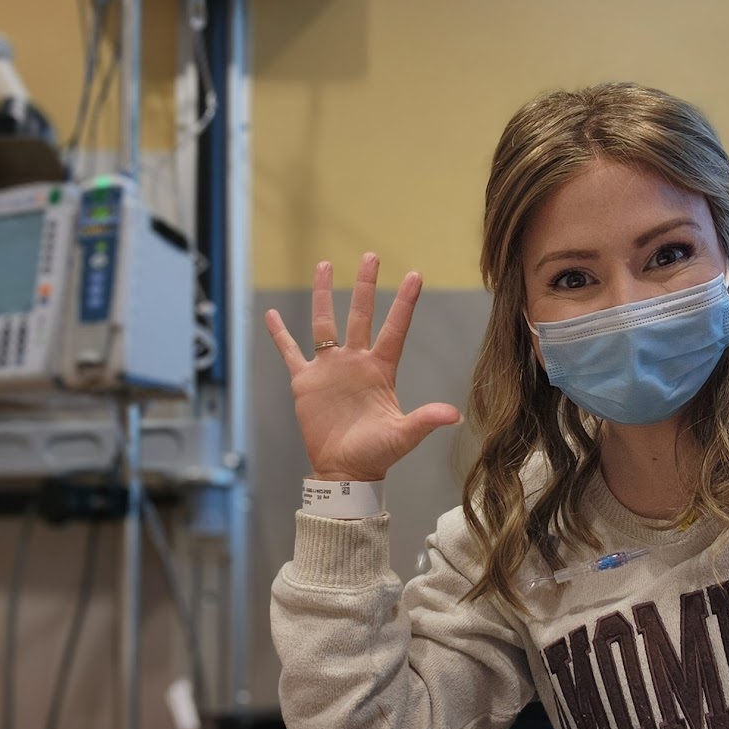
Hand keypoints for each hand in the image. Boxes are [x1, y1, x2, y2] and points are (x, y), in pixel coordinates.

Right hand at [265, 253, 460, 481]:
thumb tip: (456, 415)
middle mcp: (356, 362)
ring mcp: (330, 369)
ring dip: (323, 295)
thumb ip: (426, 419)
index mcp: (381, 370)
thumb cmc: (377, 454)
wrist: (345, 471)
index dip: (404, 303)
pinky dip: (281, 335)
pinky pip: (291, 353)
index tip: (415, 275)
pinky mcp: (306, 382)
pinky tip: (272, 316)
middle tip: (370, 256)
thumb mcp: (404, 435)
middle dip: (365, 286)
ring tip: (324, 264)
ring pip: (325, 323)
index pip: (395, 329)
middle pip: (360, 314)